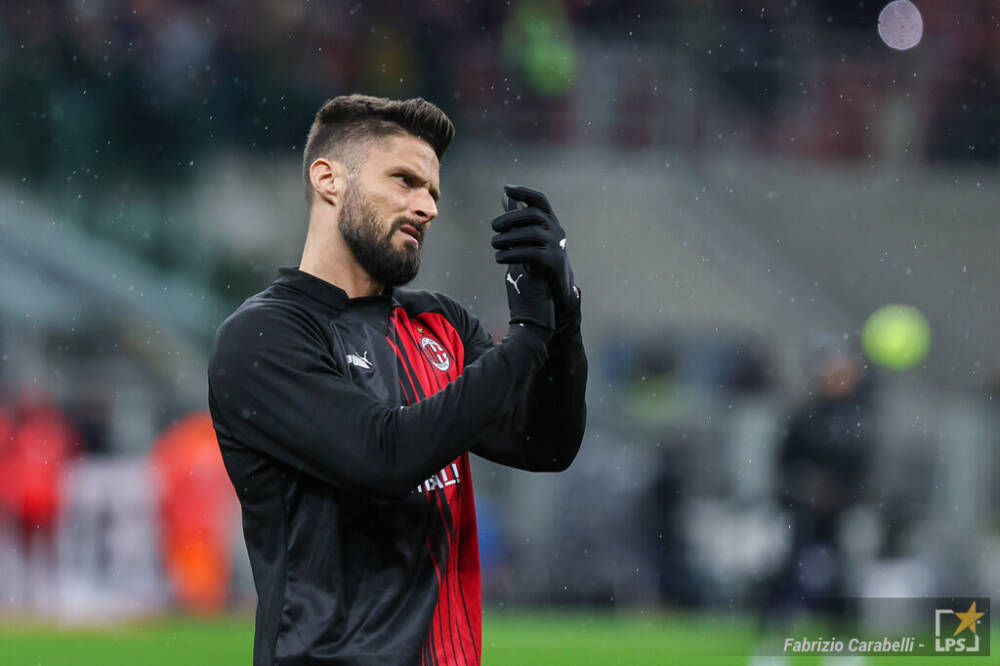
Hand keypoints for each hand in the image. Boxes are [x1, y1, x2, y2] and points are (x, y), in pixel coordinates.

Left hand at [491, 185, 579, 319]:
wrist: (556, 282)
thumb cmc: (539, 253)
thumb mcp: (529, 234)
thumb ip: (518, 216)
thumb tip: (505, 195)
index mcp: (550, 219)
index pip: (539, 200)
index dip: (524, 192)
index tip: (506, 188)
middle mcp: (556, 229)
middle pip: (533, 214)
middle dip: (511, 218)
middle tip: (493, 226)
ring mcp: (557, 244)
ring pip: (531, 233)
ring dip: (508, 237)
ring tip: (494, 244)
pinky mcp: (553, 261)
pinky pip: (531, 253)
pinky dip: (512, 254)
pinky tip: (498, 257)